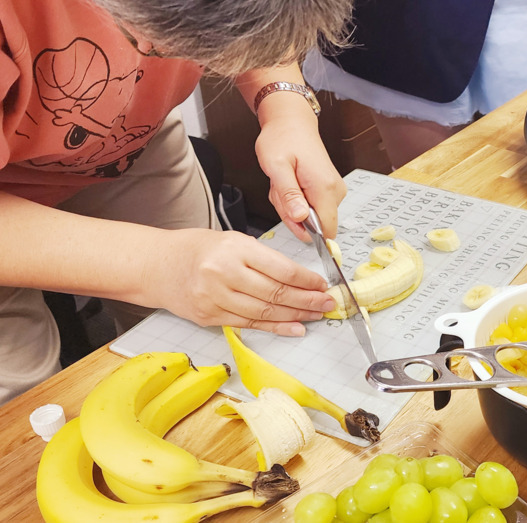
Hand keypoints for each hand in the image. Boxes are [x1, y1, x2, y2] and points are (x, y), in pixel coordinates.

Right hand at [146, 228, 334, 335]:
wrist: (156, 265)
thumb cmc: (198, 249)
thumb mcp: (233, 241)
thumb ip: (263, 258)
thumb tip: (299, 277)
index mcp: (235, 249)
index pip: (280, 268)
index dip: (306, 280)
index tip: (322, 284)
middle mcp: (224, 274)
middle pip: (275, 293)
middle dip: (307, 301)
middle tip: (327, 304)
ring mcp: (215, 298)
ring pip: (265, 312)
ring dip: (295, 316)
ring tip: (316, 315)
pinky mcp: (210, 317)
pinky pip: (249, 324)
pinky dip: (275, 327)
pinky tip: (294, 327)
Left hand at [254, 107, 345, 240]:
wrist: (291, 122)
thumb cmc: (282, 139)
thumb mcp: (277, 167)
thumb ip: (289, 195)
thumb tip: (301, 219)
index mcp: (324, 187)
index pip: (326, 230)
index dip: (304, 230)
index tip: (289, 212)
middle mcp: (335, 190)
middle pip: (314, 224)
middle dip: (291, 213)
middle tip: (280, 189)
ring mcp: (334, 190)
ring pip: (311, 216)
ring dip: (291, 204)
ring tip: (284, 182)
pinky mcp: (330, 189)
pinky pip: (312, 207)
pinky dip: (296, 198)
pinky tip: (290, 182)